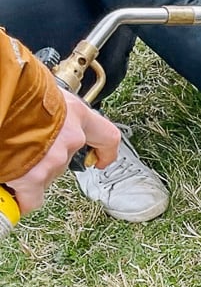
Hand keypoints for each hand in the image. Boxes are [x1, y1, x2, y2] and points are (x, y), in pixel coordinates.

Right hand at [8, 92, 121, 214]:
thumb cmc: (9, 88)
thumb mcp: (36, 90)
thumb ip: (46, 106)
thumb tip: (38, 110)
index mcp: (73, 112)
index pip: (105, 136)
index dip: (105, 152)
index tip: (100, 160)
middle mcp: (69, 137)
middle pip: (66, 159)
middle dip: (47, 159)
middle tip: (26, 150)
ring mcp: (53, 159)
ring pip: (47, 175)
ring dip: (31, 171)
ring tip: (10, 155)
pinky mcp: (33, 177)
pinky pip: (31, 198)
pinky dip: (22, 198)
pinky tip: (12, 192)